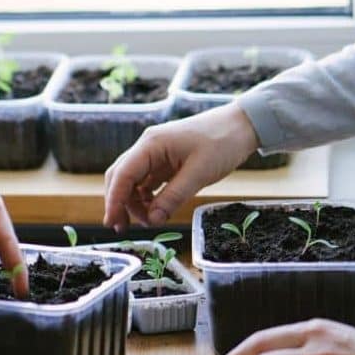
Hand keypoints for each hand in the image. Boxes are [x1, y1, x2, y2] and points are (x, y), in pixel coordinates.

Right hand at [104, 103, 259, 230]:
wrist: (243, 125)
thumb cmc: (222, 142)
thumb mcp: (199, 173)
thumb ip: (173, 197)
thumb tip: (152, 220)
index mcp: (151, 145)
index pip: (122, 175)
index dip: (114, 201)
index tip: (112, 224)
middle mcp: (148, 147)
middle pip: (120, 177)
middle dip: (119, 203)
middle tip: (122, 228)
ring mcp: (156, 153)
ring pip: (132, 181)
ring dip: (134, 202)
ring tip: (148, 221)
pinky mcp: (166, 160)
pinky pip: (147, 181)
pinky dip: (146, 197)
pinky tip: (154, 210)